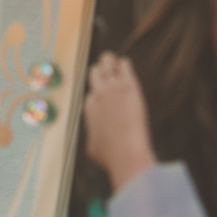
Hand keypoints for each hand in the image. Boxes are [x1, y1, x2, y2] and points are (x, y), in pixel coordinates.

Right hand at [82, 52, 156, 192]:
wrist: (125, 153)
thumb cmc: (110, 156)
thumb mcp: (92, 148)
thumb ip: (92, 137)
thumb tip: (94, 141)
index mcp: (88, 108)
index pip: (91, 92)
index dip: (98, 92)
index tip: (102, 92)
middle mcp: (97, 95)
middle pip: (95, 73)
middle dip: (100, 71)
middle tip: (105, 69)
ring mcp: (111, 88)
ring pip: (106, 64)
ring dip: (109, 62)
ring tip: (112, 60)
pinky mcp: (128, 86)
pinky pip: (123, 66)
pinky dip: (123, 64)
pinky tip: (124, 64)